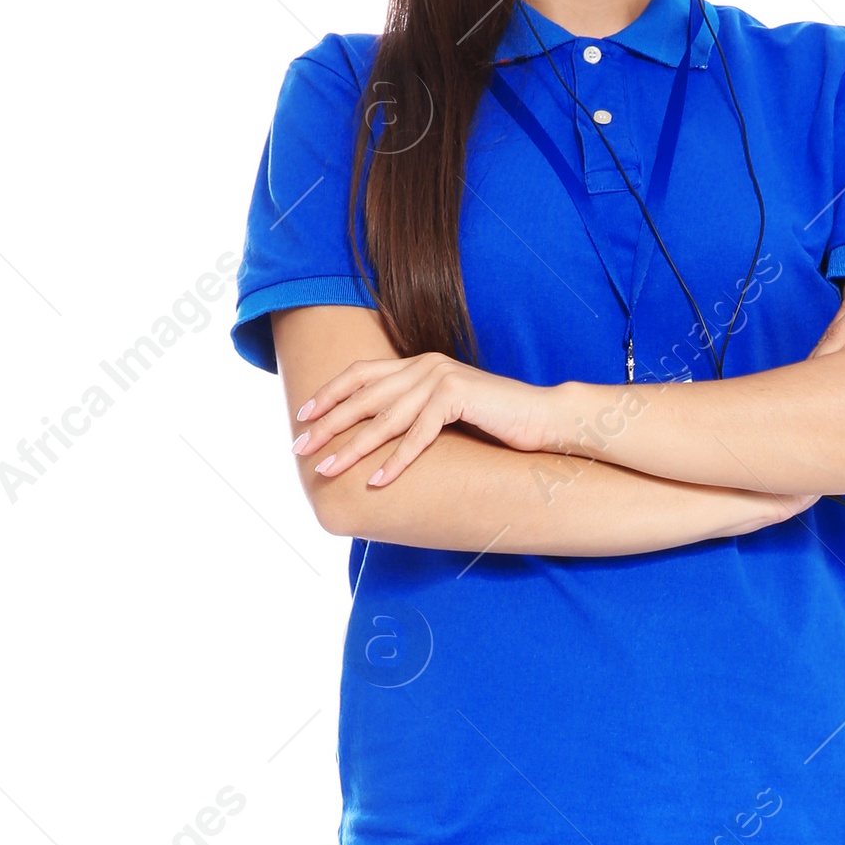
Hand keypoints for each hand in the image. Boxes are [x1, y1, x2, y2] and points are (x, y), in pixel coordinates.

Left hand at [292, 352, 560, 485]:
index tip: (302, 416)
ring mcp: (440, 377)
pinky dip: (397, 461)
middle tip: (301, 447)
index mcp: (418, 363)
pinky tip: (377, 481)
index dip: (329, 394)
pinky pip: (418, 435)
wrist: (542, 419)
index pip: (361, 373)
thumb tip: (377, 436)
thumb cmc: (495, 424)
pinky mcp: (458, 396)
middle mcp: (425, 364)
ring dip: (354, 447)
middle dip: (328, 423)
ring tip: (330, 469)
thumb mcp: (445, 413)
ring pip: (385, 418)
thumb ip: (414, 413)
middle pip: (364, 395)